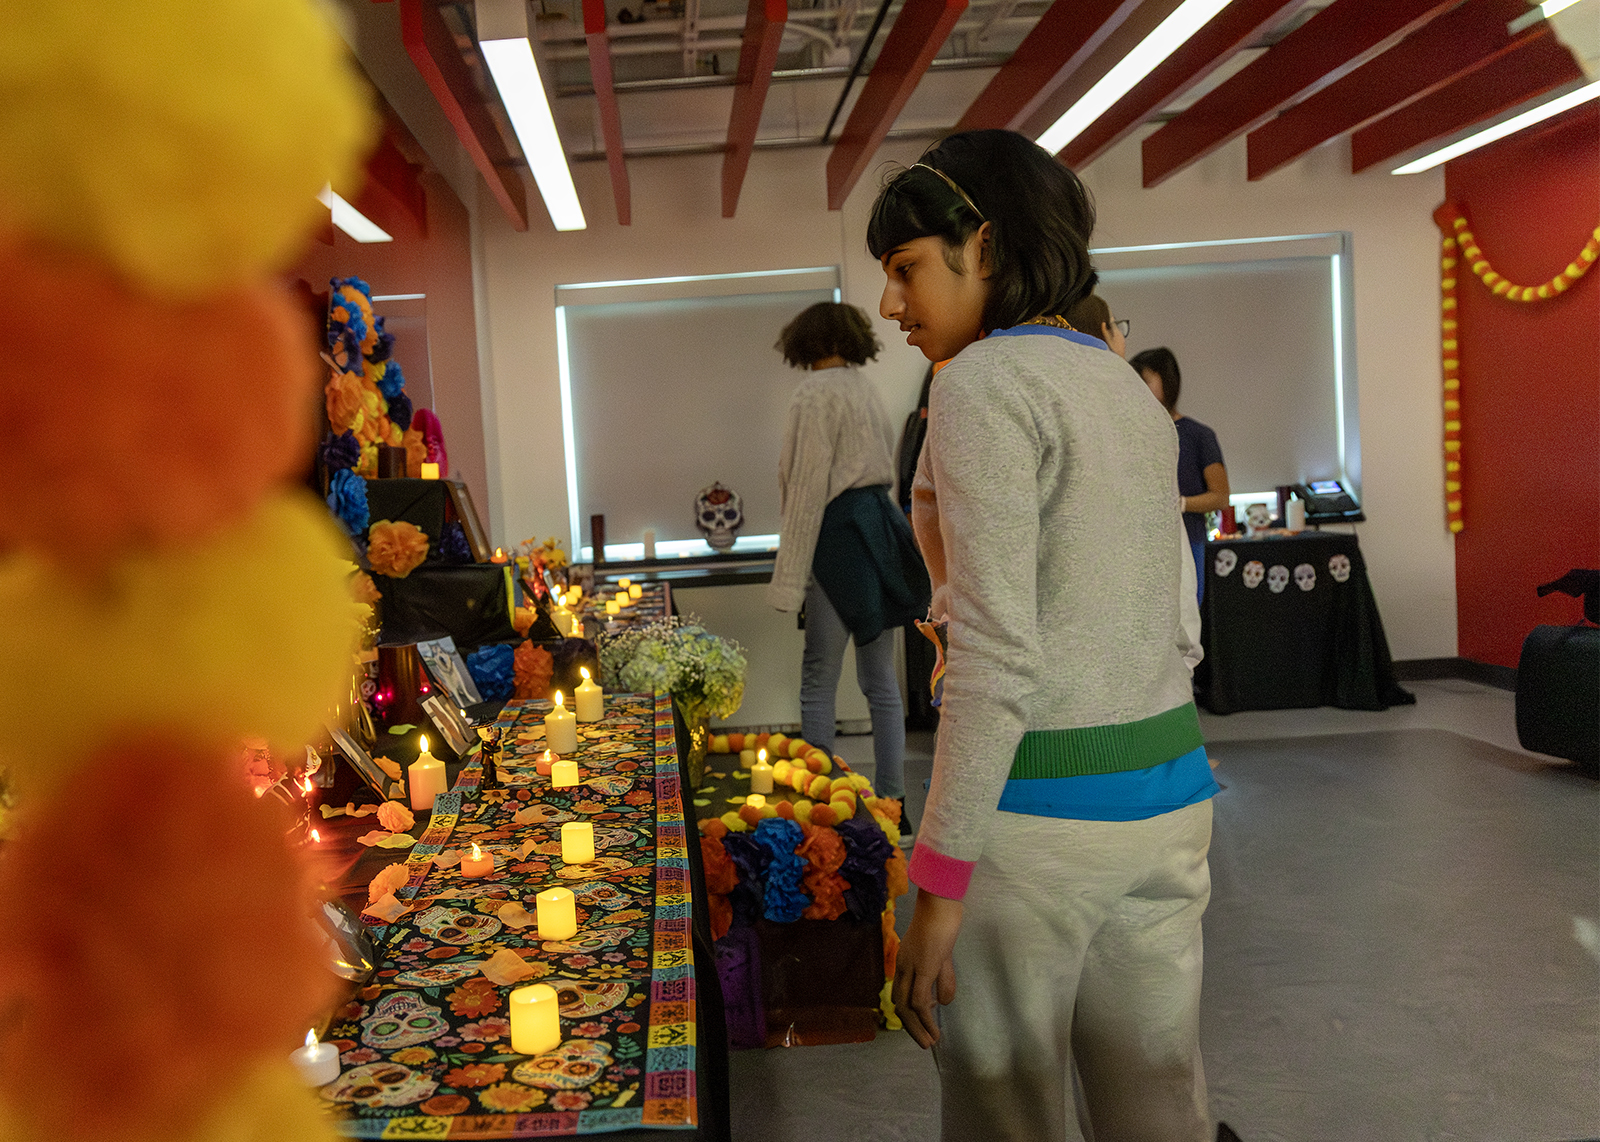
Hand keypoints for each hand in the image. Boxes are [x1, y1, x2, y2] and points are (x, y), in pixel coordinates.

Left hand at [893, 888, 963, 1048]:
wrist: (942, 902)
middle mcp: (903, 967)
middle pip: (900, 1005)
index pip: (901, 994)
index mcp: (905, 962)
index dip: (910, 1014)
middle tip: (925, 1043)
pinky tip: (934, 1028)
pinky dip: (925, 1019)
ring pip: (907, 1007)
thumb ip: (943, 979)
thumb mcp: (944, 957)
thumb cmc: (943, 922)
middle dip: (912, 1028)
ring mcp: (911, 967)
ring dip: (918, 1028)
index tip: (925, 1025)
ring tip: (930, 1042)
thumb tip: (943, 1003)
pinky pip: (919, 1000)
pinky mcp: (923, 968)